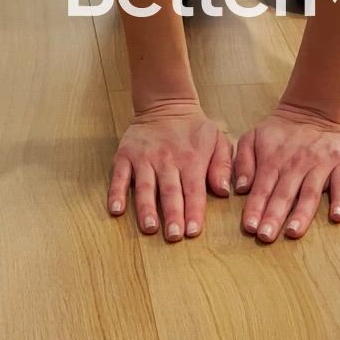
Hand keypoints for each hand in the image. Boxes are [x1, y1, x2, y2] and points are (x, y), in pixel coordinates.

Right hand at [108, 97, 233, 240]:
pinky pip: (119, 176)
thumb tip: (223, 191)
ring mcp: (144, 158)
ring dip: (147, 208)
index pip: (194, 190)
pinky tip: (116, 209)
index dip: (193, 211)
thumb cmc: (194, 129)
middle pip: (170, 191)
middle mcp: (167, 160)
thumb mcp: (217, 140)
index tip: (193, 231)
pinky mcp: (125, 155)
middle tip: (173, 236)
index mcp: (191, 159)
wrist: (166, 103)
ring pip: (145, 186)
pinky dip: (116, 192)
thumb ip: (222, 166)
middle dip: (172, 214)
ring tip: (149, 227)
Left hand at [232, 101, 339, 240]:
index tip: (250, 227)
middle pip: (284, 194)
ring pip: (310, 193)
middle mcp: (295, 163)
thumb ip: (243, 162)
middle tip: (266, 237)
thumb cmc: (279, 130)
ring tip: (293, 232)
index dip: (255, 208)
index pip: (262, 188)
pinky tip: (336, 216)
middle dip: (274, 216)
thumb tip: (240, 188)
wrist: (313, 108)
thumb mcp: (252, 137)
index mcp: (273, 159)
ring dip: (302, 213)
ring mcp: (319, 164)